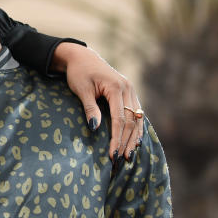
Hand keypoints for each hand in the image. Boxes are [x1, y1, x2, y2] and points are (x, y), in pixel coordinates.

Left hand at [53, 42, 143, 160]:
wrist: (82, 57)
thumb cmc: (79, 73)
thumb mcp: (81, 90)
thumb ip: (90, 108)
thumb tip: (95, 128)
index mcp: (116, 87)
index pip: (120, 119)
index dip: (117, 138)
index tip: (112, 154)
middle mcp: (128, 89)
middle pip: (132, 121)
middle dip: (127, 141)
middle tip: (122, 160)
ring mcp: (130, 90)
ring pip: (138, 118)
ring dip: (134, 137)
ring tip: (130, 154)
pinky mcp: (129, 93)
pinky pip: (136, 113)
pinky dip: (136, 127)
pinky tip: (135, 140)